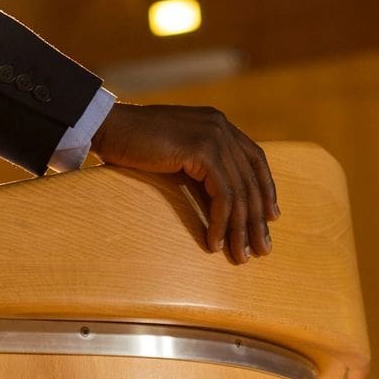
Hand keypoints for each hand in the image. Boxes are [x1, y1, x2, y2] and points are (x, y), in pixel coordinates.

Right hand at [91, 103, 278, 263]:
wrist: (107, 127)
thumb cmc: (132, 144)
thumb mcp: (175, 151)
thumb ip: (198, 161)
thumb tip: (214, 192)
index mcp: (218, 123)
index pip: (255, 159)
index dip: (266, 189)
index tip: (271, 218)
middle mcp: (221, 126)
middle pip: (252, 179)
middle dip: (257, 218)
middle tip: (261, 249)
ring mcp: (214, 135)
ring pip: (239, 191)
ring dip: (240, 228)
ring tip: (239, 255)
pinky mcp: (202, 149)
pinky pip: (221, 194)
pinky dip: (220, 222)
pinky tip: (214, 243)